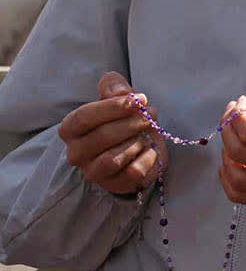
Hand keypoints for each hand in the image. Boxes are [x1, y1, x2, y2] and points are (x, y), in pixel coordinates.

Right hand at [59, 73, 163, 196]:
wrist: (140, 148)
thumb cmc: (123, 120)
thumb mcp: (118, 98)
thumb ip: (114, 87)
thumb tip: (118, 91)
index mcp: (70, 128)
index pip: (84, 117)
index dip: (114, 107)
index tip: (139, 99)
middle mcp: (75, 153)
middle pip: (101, 137)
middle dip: (132, 123)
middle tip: (150, 115)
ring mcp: (93, 171)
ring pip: (113, 159)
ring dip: (137, 142)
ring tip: (148, 132)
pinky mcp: (114, 184)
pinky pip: (132, 172)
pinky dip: (147, 158)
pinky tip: (151, 149)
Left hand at [219, 90, 245, 208]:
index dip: (238, 116)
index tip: (241, 104)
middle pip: (240, 153)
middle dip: (227, 130)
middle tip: (231, 117)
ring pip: (235, 177)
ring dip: (225, 154)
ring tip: (233, 139)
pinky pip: (238, 195)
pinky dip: (226, 177)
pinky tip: (232, 162)